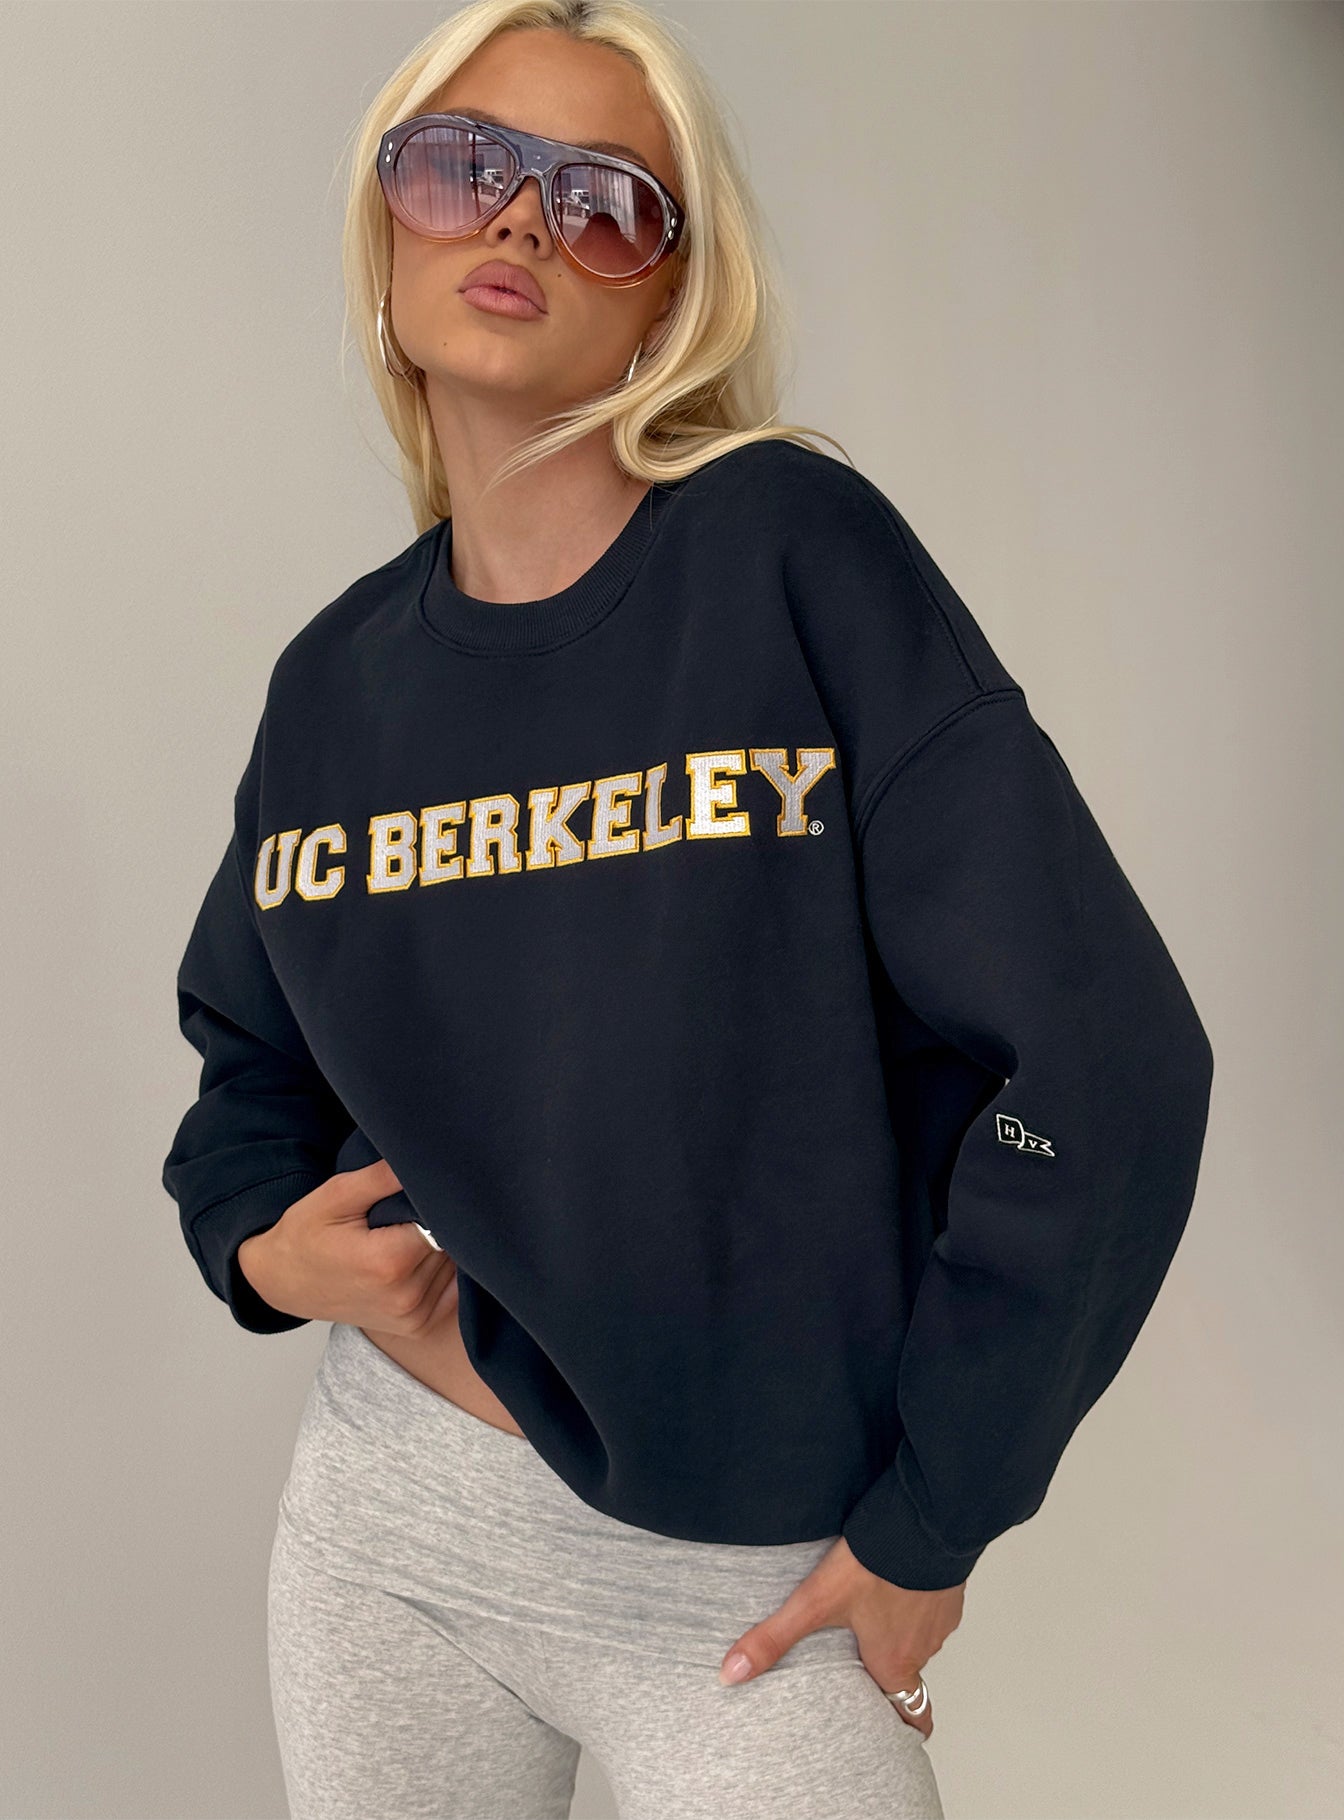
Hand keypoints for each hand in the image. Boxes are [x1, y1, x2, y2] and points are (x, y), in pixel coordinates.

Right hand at [237, 1160, 459, 1335]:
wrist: (281, 1281)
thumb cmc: (305, 1235)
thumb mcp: (336, 1194)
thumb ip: (382, 1176)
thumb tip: (424, 1157)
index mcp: (389, 1262)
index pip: (444, 1220)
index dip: (436, 1201)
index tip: (419, 1192)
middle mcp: (406, 1296)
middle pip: (452, 1244)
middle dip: (439, 1223)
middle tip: (407, 1213)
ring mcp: (412, 1317)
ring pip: (454, 1266)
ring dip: (442, 1248)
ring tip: (405, 1235)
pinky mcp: (416, 1327)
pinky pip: (451, 1291)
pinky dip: (441, 1272)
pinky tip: (415, 1258)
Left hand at [716, 1536, 963, 1738]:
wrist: (923, 1521)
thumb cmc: (875, 1565)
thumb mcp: (814, 1602)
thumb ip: (774, 1638)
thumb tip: (731, 1674)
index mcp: (894, 1661)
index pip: (913, 1715)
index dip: (905, 1727)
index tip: (895, 1733)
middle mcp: (923, 1647)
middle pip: (908, 1673)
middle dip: (888, 1671)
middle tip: (862, 1662)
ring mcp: (939, 1618)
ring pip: (919, 1637)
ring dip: (899, 1630)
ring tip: (870, 1610)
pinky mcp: (948, 1589)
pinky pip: (931, 1605)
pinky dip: (913, 1599)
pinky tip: (891, 1578)